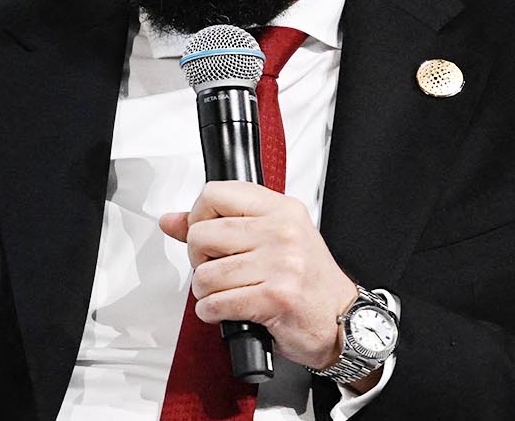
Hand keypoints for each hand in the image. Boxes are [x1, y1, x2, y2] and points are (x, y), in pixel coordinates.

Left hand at [158, 180, 356, 371]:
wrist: (343, 321)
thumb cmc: (310, 282)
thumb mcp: (274, 239)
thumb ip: (222, 225)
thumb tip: (172, 220)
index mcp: (281, 210)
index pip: (216, 193)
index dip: (199, 215)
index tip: (206, 234)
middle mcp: (282, 232)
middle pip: (202, 233)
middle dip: (198, 259)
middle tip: (215, 269)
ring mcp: (280, 264)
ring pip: (205, 274)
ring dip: (205, 292)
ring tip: (225, 293)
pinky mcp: (274, 298)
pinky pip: (216, 304)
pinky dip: (212, 313)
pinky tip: (226, 311)